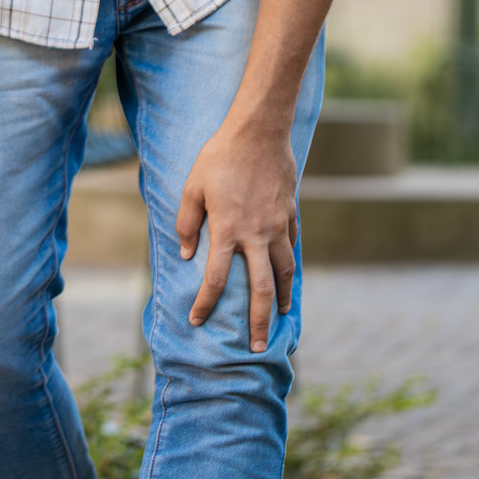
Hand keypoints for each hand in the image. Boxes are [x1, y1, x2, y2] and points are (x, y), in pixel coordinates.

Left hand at [175, 120, 297, 353]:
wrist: (259, 131)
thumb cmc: (220, 156)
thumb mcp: (193, 186)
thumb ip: (186, 222)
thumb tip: (187, 254)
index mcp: (227, 230)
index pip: (214, 280)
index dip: (205, 305)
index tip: (198, 321)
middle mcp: (255, 235)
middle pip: (260, 290)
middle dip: (258, 323)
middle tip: (258, 347)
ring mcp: (276, 225)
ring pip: (284, 272)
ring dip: (283, 298)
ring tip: (282, 316)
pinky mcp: (289, 212)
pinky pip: (292, 245)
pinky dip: (291, 264)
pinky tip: (288, 273)